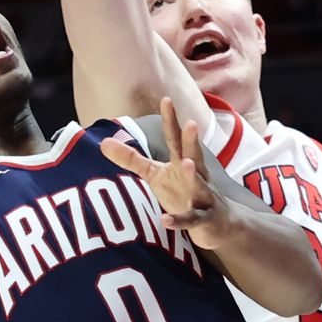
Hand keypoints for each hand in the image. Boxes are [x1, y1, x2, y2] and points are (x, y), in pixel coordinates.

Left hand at [103, 97, 239, 250]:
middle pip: (193, 154)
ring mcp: (202, 196)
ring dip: (192, 175)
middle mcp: (196, 175)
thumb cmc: (184, 192)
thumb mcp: (156, 175)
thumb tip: (103, 143)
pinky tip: (165, 220)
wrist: (219, 223)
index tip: (167, 99)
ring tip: (186, 164)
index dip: (171, 120)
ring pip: (199, 184)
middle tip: (191, 123)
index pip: (176, 138)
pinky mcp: (204, 219)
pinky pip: (192, 219)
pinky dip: (179, 220)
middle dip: (191, 140)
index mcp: (183, 161)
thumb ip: (131, 159)